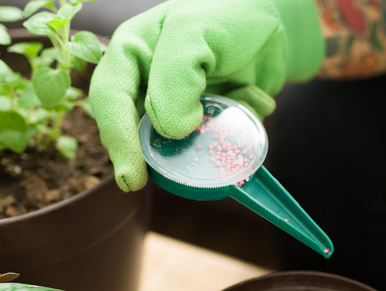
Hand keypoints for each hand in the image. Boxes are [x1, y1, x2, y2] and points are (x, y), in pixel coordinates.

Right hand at [89, 0, 323, 190]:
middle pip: (133, 130)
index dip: (118, 141)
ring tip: (222, 138)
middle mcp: (147, 83)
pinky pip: (212, 142)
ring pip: (173, 146)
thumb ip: (175, 79)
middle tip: (167, 179)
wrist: (276, 23)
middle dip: (153, 155)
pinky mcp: (206, 120)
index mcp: (130, 54)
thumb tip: (171, 131)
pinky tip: (250, 100)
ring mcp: (176, 105)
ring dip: (201, 145)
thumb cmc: (227, 15)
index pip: (109, 100)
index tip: (132, 179)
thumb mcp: (193, 33)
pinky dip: (235, 131)